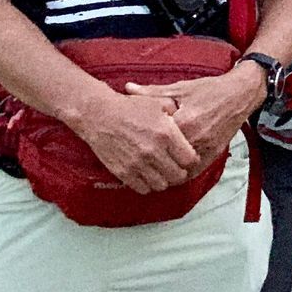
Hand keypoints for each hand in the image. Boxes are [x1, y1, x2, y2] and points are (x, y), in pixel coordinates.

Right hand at [72, 86, 202, 192]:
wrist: (99, 115)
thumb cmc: (131, 107)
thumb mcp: (159, 103)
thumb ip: (177, 114)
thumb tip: (189, 126)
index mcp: (166, 134)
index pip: (190, 159)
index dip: (191, 159)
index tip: (188, 156)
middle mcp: (153, 151)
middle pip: (178, 175)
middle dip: (180, 171)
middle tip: (176, 166)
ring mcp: (137, 164)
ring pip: (161, 185)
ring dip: (164, 180)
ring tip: (161, 171)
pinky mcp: (123, 172)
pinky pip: (143, 189)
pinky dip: (148, 184)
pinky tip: (147, 174)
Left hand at [125, 64, 263, 170]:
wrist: (240, 94)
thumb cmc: (209, 89)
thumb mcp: (180, 88)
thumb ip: (153, 92)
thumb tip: (128, 88)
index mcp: (185, 120)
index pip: (157, 139)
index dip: (144, 141)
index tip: (135, 141)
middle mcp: (196, 137)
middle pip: (167, 157)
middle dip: (154, 159)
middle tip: (140, 158)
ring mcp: (206, 147)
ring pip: (180, 168)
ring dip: (167, 169)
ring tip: (154, 167)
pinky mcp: (215, 154)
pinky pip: (194, 171)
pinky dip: (183, 172)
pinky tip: (173, 169)